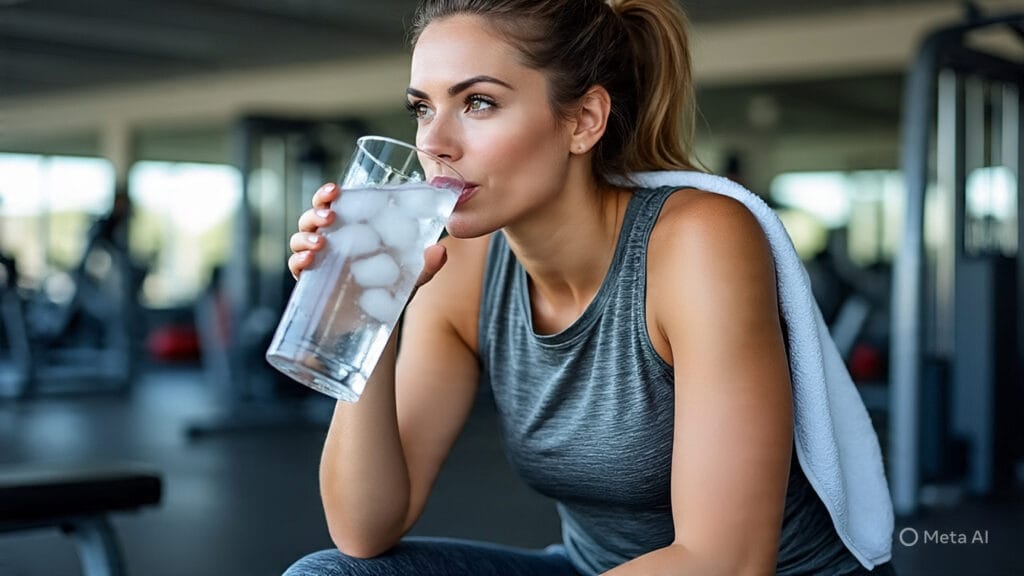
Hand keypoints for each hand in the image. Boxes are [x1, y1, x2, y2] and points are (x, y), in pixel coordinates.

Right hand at [288, 183, 448, 286]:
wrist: (372, 327)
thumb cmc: (390, 294)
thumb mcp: (409, 279)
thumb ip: (424, 266)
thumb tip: (439, 250)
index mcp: (352, 231)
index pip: (335, 205)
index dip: (328, 194)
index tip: (335, 190)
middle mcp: (331, 241)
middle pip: (314, 216)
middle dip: (317, 210)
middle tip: (330, 215)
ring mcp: (317, 260)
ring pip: (301, 237)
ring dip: (307, 235)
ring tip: (321, 242)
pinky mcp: (309, 281)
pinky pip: (296, 265)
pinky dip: (298, 259)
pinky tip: (309, 260)